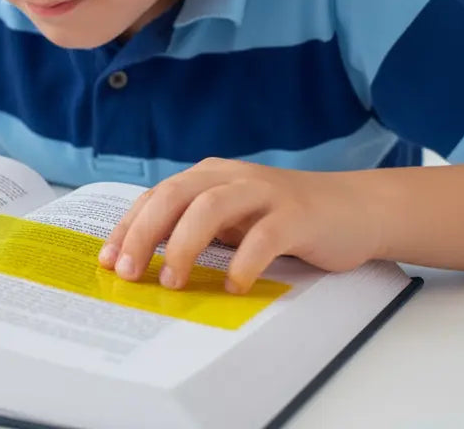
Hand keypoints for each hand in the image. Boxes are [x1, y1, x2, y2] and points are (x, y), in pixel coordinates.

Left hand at [97, 158, 381, 293]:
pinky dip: (243, 262)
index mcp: (210, 176)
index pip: (157, 196)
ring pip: (211, 207)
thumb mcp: (233, 218)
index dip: (129, 226)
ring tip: (171, 281)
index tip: (108, 259)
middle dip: (145, 233)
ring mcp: (264, 192)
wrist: (356, 209)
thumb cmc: (284, 219)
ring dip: (184, 244)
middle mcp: (232, 177)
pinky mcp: (296, 214)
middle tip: (128, 272)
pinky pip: (263, 235)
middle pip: (175, 195)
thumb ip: (196, 227)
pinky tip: (232, 286)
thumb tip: (144, 260)